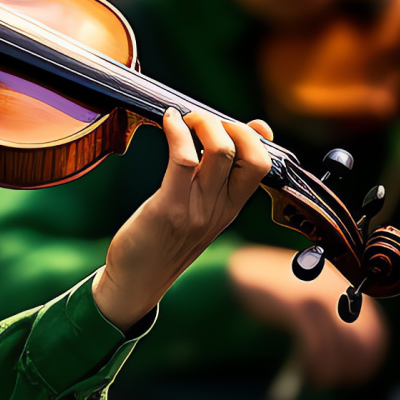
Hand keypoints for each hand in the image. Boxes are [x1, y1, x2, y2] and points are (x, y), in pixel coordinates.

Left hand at [93, 107, 271, 330]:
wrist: (136, 282)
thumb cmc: (162, 241)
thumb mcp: (197, 212)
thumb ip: (212, 181)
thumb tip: (224, 144)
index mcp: (231, 208)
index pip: (263, 166)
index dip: (256, 137)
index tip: (240, 123)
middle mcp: (220, 208)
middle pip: (249, 155)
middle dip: (231, 125)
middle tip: (202, 120)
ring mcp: (197, 209)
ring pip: (219, 151)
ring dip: (203, 122)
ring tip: (183, 118)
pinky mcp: (169, 208)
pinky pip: (183, 159)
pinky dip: (177, 132)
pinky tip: (167, 121)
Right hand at [228, 243, 387, 387]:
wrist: (241, 277)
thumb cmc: (275, 298)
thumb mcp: (310, 306)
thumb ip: (330, 326)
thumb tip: (348, 363)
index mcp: (346, 290)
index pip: (373, 331)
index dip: (367, 359)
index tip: (353, 376)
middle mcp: (338, 291)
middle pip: (359, 340)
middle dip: (350, 368)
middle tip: (333, 382)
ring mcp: (318, 296)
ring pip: (338, 345)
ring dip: (330, 371)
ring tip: (318, 381)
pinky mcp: (297, 305)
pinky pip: (316, 343)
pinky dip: (316, 363)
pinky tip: (309, 373)